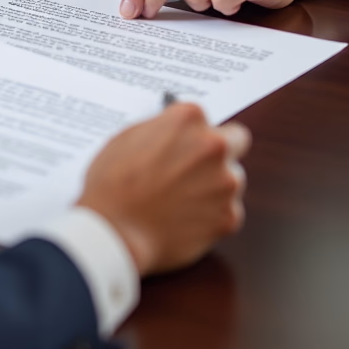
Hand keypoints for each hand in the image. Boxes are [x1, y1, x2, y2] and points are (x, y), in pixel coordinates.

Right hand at [78, 104, 248, 275]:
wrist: (114, 230)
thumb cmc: (112, 183)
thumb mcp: (129, 137)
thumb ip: (162, 131)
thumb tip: (174, 135)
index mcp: (188, 118)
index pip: (205, 118)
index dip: (192, 133)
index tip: (185, 144)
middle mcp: (214, 146)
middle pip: (236, 141)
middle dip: (221, 152)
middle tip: (197, 168)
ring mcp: (226, 182)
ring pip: (232, 179)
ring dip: (215, 186)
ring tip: (182, 200)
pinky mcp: (229, 217)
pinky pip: (228, 211)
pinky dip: (211, 216)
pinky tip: (185, 220)